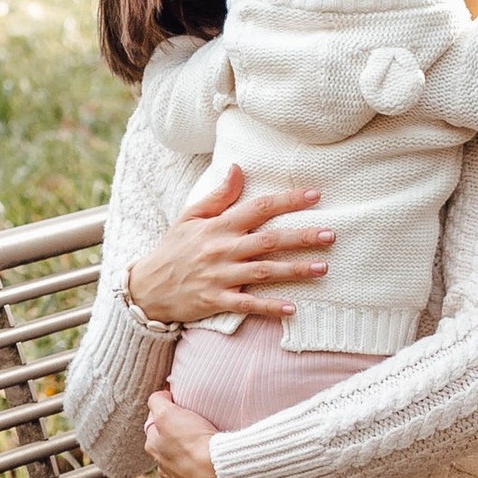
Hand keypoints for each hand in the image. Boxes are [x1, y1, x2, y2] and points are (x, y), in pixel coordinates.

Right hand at [123, 164, 330, 327]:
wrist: (147, 287)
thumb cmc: (173, 249)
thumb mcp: (190, 216)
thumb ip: (218, 196)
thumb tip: (238, 168)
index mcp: (218, 226)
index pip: (258, 207)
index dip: (287, 201)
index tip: (315, 195)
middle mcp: (222, 249)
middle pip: (268, 240)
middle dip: (300, 236)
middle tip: (330, 234)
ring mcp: (220, 276)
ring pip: (263, 271)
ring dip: (294, 270)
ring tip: (323, 268)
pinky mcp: (216, 300)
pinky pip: (247, 304)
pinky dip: (269, 307)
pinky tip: (292, 309)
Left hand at [143, 392, 221, 477]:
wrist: (218, 470)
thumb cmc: (194, 441)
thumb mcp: (168, 413)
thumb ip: (157, 402)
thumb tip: (159, 396)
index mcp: (154, 447)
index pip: (154, 426)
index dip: (165, 416)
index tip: (179, 411)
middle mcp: (163, 467)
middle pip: (165, 449)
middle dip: (173, 441)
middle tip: (191, 430)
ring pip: (176, 470)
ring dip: (182, 464)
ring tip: (199, 453)